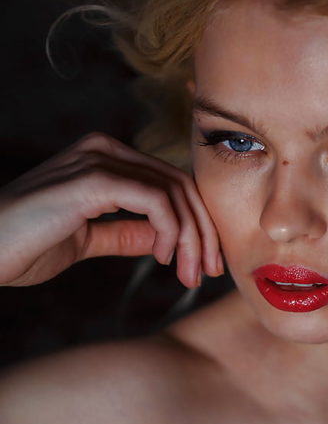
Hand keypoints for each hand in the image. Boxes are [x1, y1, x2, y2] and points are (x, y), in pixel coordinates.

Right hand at [0, 132, 223, 287]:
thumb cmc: (23, 246)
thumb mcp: (87, 240)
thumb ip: (127, 234)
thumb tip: (167, 240)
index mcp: (103, 159)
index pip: (170, 183)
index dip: (197, 222)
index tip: (204, 263)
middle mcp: (103, 150)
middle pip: (179, 184)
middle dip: (202, 230)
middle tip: (208, 271)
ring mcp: (97, 160)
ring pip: (173, 192)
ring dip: (191, 237)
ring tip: (188, 273)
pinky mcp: (93, 179)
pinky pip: (155, 201)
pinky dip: (171, 230)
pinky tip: (167, 257)